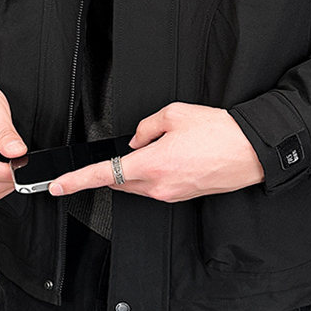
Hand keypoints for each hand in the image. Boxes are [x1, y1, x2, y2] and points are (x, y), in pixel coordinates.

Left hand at [49, 102, 263, 202]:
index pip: (102, 176)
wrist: (252, 151)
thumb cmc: (219, 131)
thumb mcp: (176, 114)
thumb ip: (146, 127)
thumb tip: (136, 141)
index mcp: (152, 165)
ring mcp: (172, 195)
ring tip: (164, 147)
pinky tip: (175, 157)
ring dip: (138, 169)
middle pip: (120, 181)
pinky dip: (156, 173)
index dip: (76, 182)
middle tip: (130, 148)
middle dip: (114, 168)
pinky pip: (158, 187)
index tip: (58, 187)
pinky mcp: (184, 196)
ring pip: (139, 185)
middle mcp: (159, 186)